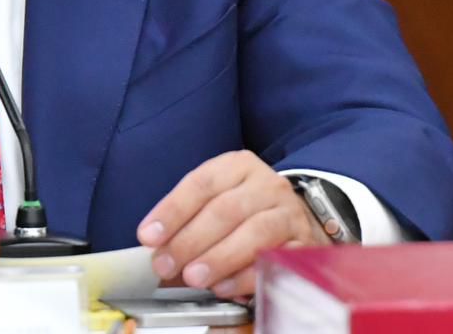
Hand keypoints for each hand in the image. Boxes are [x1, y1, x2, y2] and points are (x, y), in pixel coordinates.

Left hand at [136, 150, 329, 299]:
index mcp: (237, 166)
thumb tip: (155, 249)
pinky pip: (275, 261)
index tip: (148, 236)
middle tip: (165, 265)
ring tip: (193, 277)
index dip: (172, 211)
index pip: (201, 184)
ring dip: (218, 258)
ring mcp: (289, 213)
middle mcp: (266, 184)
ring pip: (254, 233)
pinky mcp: (304, 244)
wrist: (297, 218)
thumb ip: (187, 220)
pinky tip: (224, 287)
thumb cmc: (245, 210)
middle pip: (225, 210)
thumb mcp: (216, 200)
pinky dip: (247, 276)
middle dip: (190, 240)